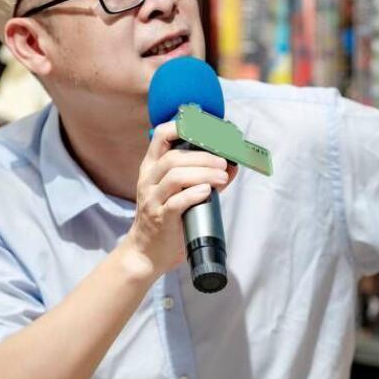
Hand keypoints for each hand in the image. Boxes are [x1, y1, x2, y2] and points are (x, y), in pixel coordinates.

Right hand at [123, 121, 237, 276]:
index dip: (182, 126)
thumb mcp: (178, 193)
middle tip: (223, 162)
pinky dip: (194, 194)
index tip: (206, 128)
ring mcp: (152, 200)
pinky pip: (175, 202)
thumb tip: (231, 166)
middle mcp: (148, 180)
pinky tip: (207, 192)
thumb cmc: (166, 219)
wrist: (146, 252)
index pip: (161, 136)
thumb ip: (204, 178)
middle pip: (173, 158)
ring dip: (203, 173)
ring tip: (221, 177)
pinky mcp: (160, 218)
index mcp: (151, 168)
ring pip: (175, 177)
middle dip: (203, 157)